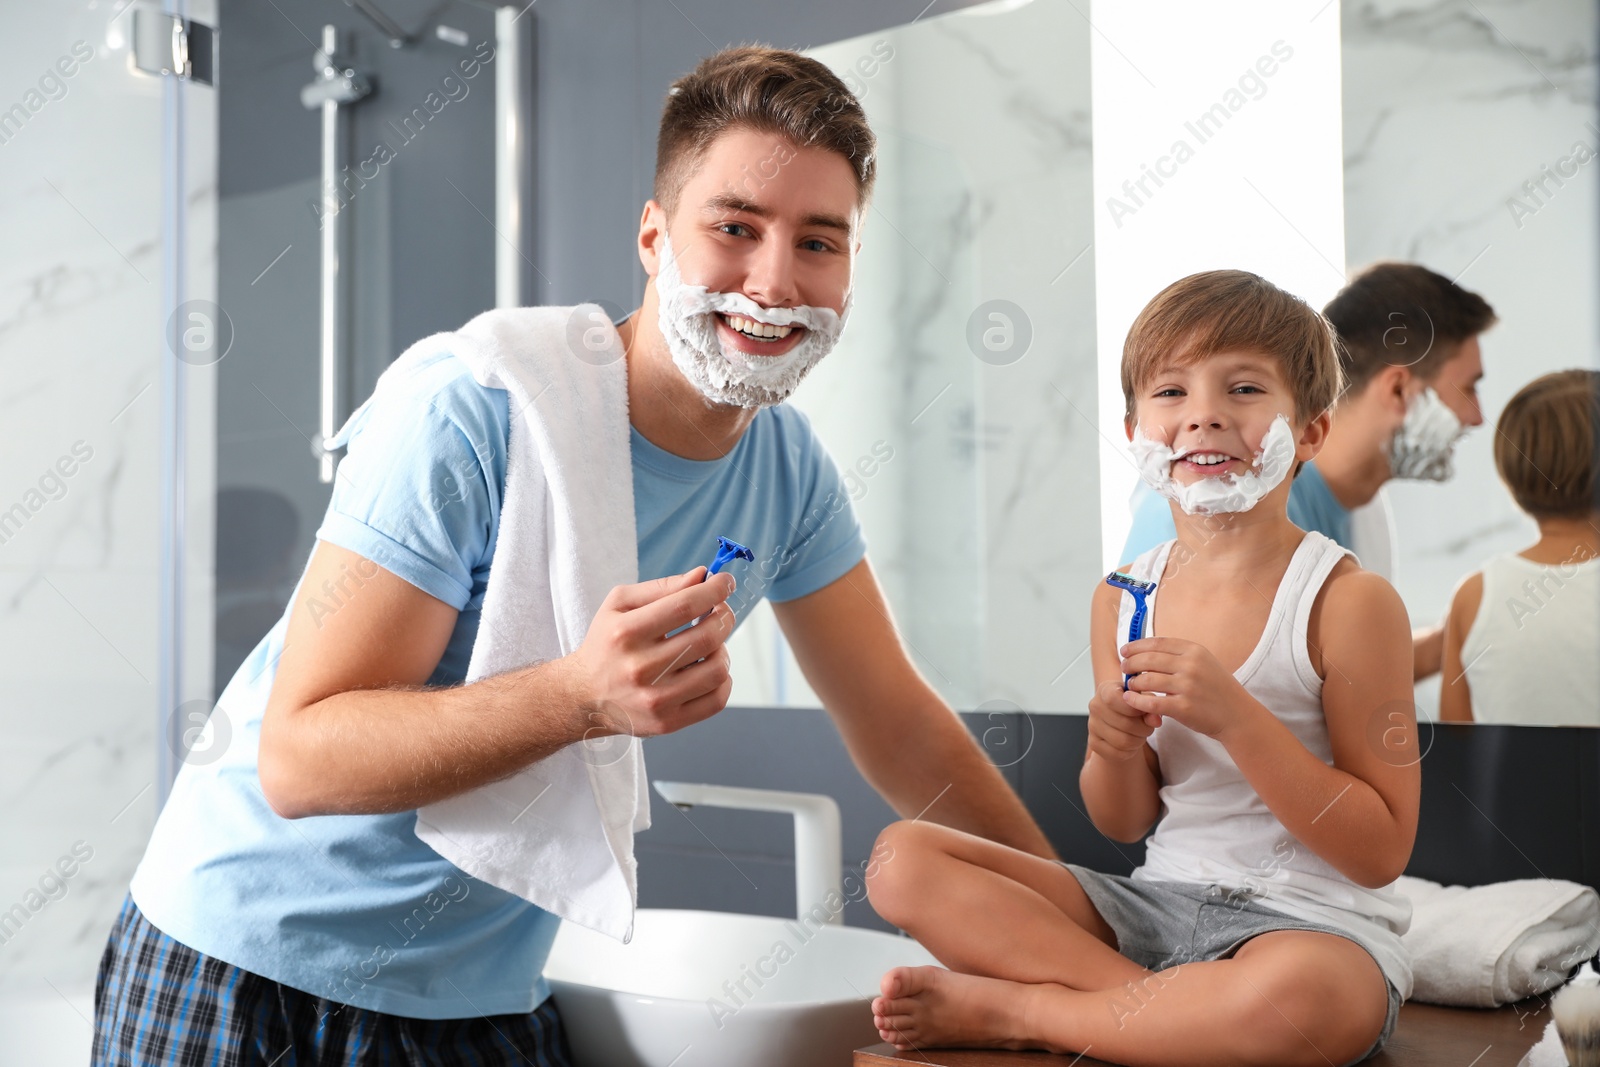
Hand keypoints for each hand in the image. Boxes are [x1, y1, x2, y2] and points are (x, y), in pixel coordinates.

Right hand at [567, 567, 736, 739]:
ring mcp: (654, 699)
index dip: (714, 590)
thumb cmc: (607, 643)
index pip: (685, 605)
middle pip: (706, 637)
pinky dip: (723, 680)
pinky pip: (716, 700)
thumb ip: (661, 588)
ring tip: (712, 644)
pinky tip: (709, 669)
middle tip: (721, 612)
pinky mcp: (666, 722)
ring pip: (717, 669)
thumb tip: (702, 576)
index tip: (726, 582)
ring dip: (723, 650)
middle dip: (724, 618)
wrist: (583, 695)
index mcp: (626, 633)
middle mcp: (639, 668)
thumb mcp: (619, 605)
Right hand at [1086, 677, 1160, 762]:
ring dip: (1139, 741)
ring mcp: (1092, 726)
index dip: (1134, 708)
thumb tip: (1155, 719)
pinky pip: (1117, 753)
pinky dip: (1130, 751)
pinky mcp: (1094, 743)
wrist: (1119, 716)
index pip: (1113, 699)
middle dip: (1144, 728)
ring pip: (1123, 741)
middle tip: (1148, 727)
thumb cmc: (1132, 704)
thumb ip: (1150, 704)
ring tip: (1140, 735)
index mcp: (1105, 690)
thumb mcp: (1143, 697)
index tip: (1144, 711)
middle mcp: (1095, 707)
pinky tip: (1131, 743)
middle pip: (1125, 724)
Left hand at [1120, 636, 1255, 739]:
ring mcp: (1187, 686)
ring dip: (1133, 683)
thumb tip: (1146, 650)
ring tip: (1131, 686)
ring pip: (1146, 680)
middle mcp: (1191, 665)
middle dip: (1130, 663)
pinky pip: (1151, 702)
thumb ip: (1179, 655)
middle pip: (1148, 659)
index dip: (1136, 646)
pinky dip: (1136, 701)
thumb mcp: (1203, 662)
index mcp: (1194, 651)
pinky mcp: (1184, 707)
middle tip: (1124, 669)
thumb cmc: (1217, 689)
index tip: (1124, 651)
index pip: (1157, 643)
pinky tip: (1130, 700)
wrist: (1238, 715)